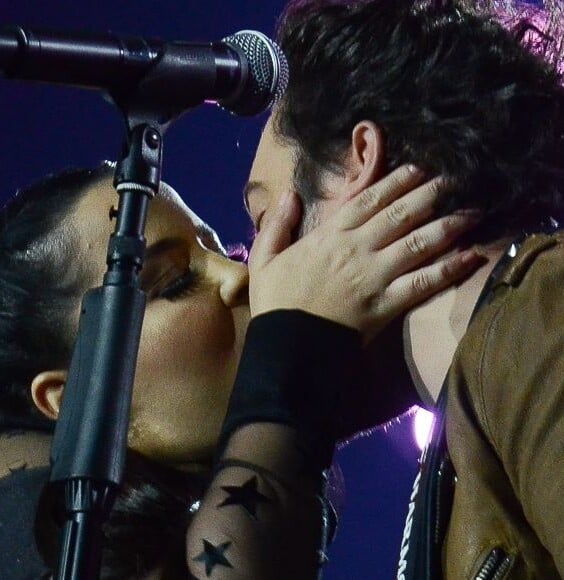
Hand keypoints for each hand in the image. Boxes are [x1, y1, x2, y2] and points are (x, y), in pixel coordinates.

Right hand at [248, 165, 482, 342]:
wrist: (287, 348)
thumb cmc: (276, 303)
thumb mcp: (265, 259)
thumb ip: (277, 224)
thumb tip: (289, 193)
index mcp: (329, 236)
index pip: (368, 200)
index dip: (396, 181)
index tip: (418, 168)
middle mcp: (357, 249)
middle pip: (400, 214)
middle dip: (429, 194)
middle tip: (455, 179)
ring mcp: (375, 276)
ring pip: (418, 243)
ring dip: (448, 225)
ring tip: (473, 210)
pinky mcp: (387, 305)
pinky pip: (424, 283)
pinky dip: (450, 269)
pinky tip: (472, 256)